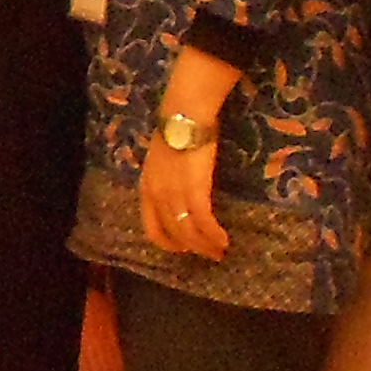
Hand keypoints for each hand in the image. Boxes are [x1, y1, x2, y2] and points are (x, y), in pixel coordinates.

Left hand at [140, 134, 229, 260]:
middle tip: (209, 254)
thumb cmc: (176, 130)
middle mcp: (157, 197)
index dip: (168, 243)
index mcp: (146, 189)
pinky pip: (204, 222)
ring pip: (189, 233)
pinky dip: (214, 234)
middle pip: (174, 234)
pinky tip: (224, 239)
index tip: (183, 247)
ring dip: (206, 245)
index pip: (152, 228)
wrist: (184, 116)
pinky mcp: (194, 192)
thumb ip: (165, 178)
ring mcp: (174, 196)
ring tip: (220, 251)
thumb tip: (178, 189)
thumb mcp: (161, 159)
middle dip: (192, 248)